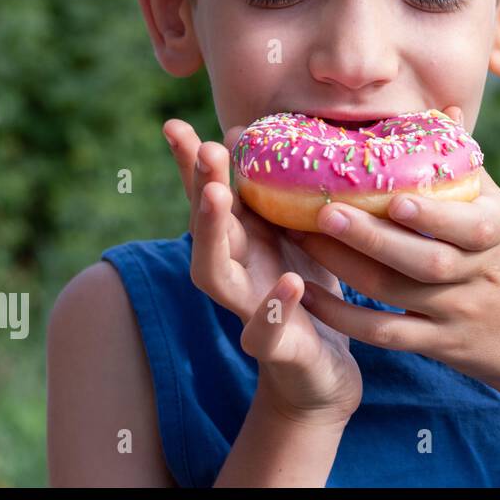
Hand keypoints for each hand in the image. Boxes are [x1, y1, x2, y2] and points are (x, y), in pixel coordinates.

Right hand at [163, 119, 362, 424]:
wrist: (324, 374)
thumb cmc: (311, 294)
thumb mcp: (301, 236)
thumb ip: (281, 194)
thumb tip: (263, 133)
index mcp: (244, 243)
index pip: (210, 198)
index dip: (191, 164)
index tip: (175, 125)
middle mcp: (237, 273)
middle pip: (205, 228)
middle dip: (200, 186)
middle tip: (204, 148)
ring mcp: (250, 310)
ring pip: (214, 274)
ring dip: (211, 233)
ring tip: (216, 195)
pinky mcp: (277, 348)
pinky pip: (267, 329)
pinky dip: (276, 305)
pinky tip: (290, 283)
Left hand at [290, 160, 499, 400]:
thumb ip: (472, 171)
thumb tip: (446, 109)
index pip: (467, 226)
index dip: (432, 215)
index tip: (395, 198)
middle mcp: (478, 275)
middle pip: (422, 259)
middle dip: (372, 237)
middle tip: (325, 210)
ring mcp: (457, 314)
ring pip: (396, 292)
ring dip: (346, 266)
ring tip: (305, 238)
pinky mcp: (438, 347)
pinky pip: (385, 334)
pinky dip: (345, 318)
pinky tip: (309, 296)